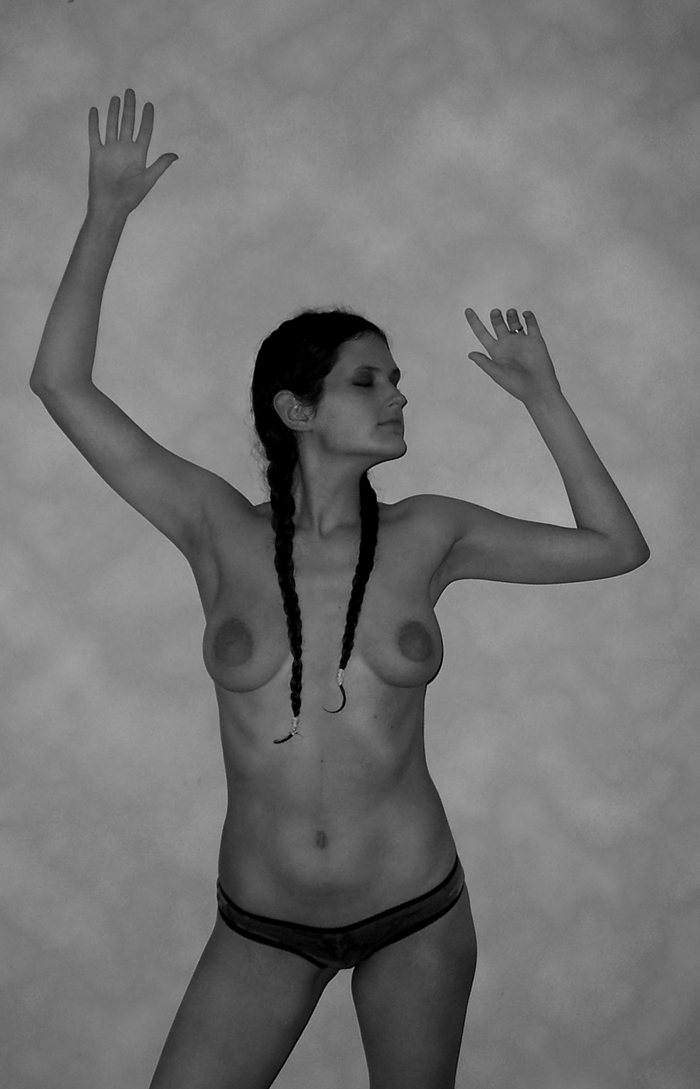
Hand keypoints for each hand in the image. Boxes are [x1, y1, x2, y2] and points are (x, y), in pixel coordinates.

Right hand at [87, 89, 177, 215]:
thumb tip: (175, 155)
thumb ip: (160, 165)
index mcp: (139, 154)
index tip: (149, 105)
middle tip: (131, 91)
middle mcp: (125, 149)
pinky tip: (95, 110)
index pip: (145, 131)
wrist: (110, 206)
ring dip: (114, 111)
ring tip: (116, 97)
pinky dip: (94, 123)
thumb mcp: (148, 180)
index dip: (147, 118)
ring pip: (112, 125)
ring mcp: (111, 150)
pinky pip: (95, 135)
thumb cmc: (130, 197)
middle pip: (128, 123)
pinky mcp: (97, 154)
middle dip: (130, 107)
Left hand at [465, 308, 561, 405]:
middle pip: (498, 324)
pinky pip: (531, 324)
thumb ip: (485, 363)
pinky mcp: (535, 340)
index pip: (482, 334)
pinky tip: (525, 314)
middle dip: (496, 317)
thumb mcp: (497, 374)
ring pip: (514, 322)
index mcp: (496, 351)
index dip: (474, 322)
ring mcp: (521, 341)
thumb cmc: (516, 385)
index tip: (467, 310)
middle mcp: (507, 344)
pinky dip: (529, 317)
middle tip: (495, 312)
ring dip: (511, 315)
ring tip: (511, 313)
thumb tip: (470, 354)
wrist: (538, 389)